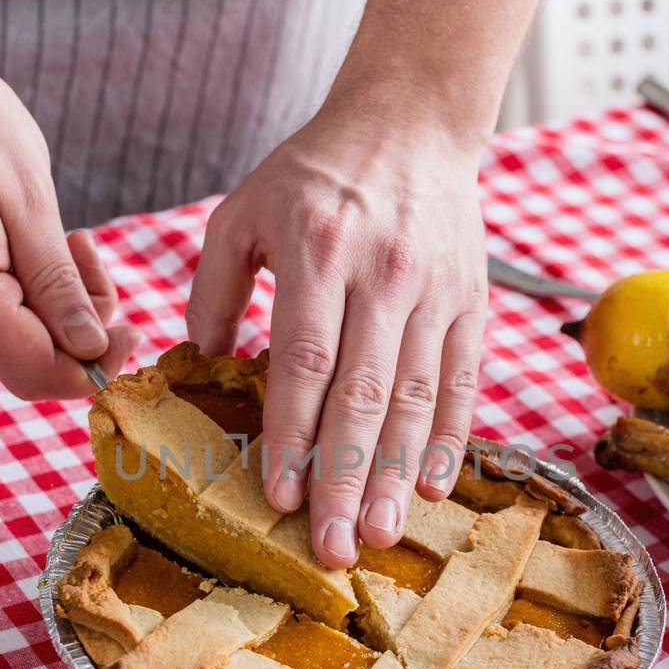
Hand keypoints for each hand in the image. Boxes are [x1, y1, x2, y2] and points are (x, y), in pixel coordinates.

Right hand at [0, 26, 138, 399]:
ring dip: (61, 306)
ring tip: (73, 241)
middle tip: (96, 262)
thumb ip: (59, 283)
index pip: (41, 370)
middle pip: (31, 365)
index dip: (96, 364)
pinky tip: (46, 243)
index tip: (134, 326)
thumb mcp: (30, 199)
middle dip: (82, 334)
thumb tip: (90, 347)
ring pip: (18, 340)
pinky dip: (35, 291)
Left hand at [186, 93, 487, 567]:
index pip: (306, 360)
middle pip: (365, 394)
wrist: (412, 121)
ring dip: (397, 474)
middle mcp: (383, 275)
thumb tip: (197, 364)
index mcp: (318, 251)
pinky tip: (431, 487)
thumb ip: (213, 289)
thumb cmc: (315, 174)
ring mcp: (435, 290)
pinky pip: (461, 381)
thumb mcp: (244, 212)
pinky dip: (449, 439)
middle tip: (335, 546)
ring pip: (417, 399)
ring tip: (382, 534)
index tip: (281, 494)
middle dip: (348, 477)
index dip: (294, 434)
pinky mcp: (471, 302)